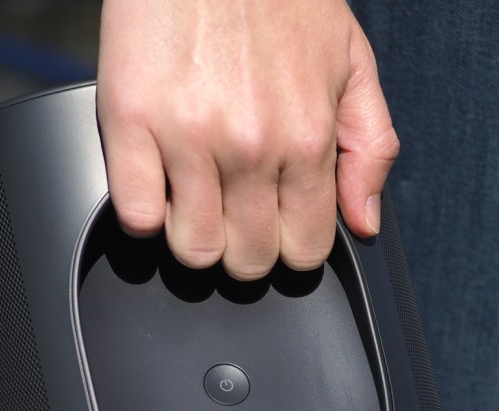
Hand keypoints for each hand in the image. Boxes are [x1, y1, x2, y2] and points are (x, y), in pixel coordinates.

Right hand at [97, 0, 398, 280]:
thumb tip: (364, 221)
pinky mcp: (130, 121)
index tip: (274, 224)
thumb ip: (368, 146)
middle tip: (233, 211)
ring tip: (194, 198)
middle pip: (248, 260)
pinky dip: (143, 211)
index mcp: (308, 136)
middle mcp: (251, 145)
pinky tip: (156, 180)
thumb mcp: (350, 61)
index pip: (305, 250)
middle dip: (243, 246)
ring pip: (192, 250)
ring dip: (192, 235)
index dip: (289, 245)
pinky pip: (136, 216)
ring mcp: (188, 138)